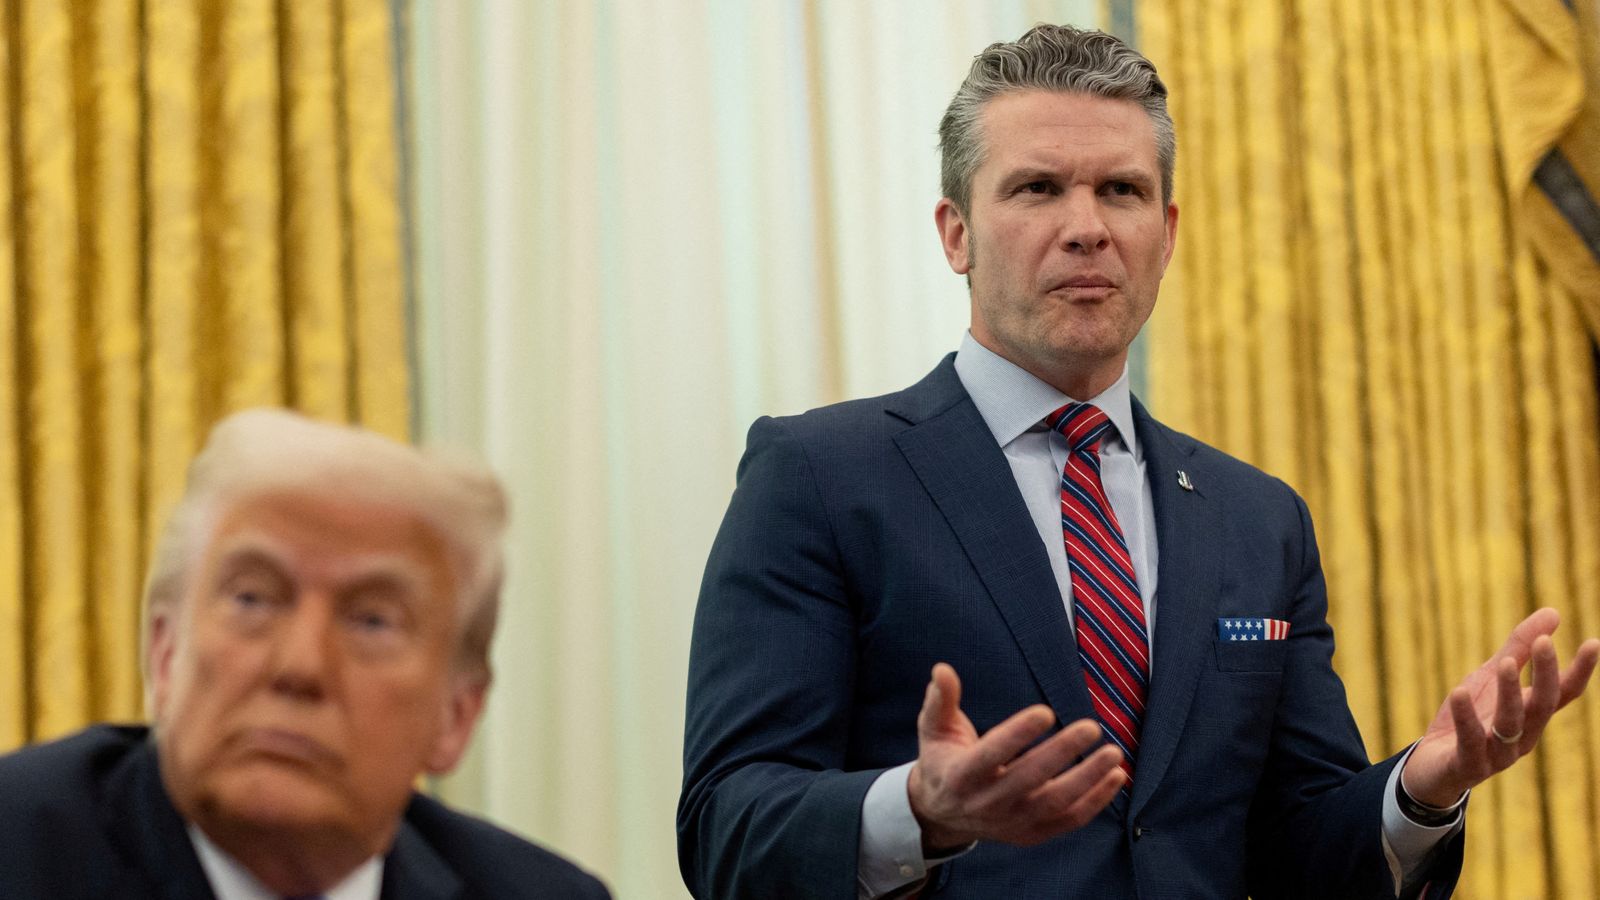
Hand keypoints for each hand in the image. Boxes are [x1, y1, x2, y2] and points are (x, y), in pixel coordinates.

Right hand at [906, 662, 1123, 851]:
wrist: (942, 814)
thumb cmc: (943, 759)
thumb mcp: (934, 728)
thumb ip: (941, 699)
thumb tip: (942, 669)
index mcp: (961, 775)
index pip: (992, 754)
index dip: (1017, 734)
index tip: (1045, 712)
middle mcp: (987, 803)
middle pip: (1029, 779)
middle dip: (1062, 752)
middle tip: (1091, 727)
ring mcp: (1011, 822)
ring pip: (1055, 803)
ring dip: (1088, 779)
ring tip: (1113, 752)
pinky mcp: (1031, 834)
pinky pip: (1069, 820)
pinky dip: (1096, 801)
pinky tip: (1116, 776)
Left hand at [1401, 608, 1599, 807]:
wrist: (1432, 768)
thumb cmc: (1469, 718)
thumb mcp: (1490, 677)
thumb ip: (1518, 648)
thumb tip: (1554, 611)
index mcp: (1530, 715)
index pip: (1563, 694)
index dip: (1580, 671)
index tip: (1594, 643)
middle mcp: (1521, 736)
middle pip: (1542, 706)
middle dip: (1545, 675)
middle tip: (1544, 642)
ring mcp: (1497, 755)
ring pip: (1510, 725)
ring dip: (1510, 693)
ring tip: (1506, 662)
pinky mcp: (1467, 765)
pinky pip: (1470, 743)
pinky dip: (1466, 718)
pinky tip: (1458, 691)